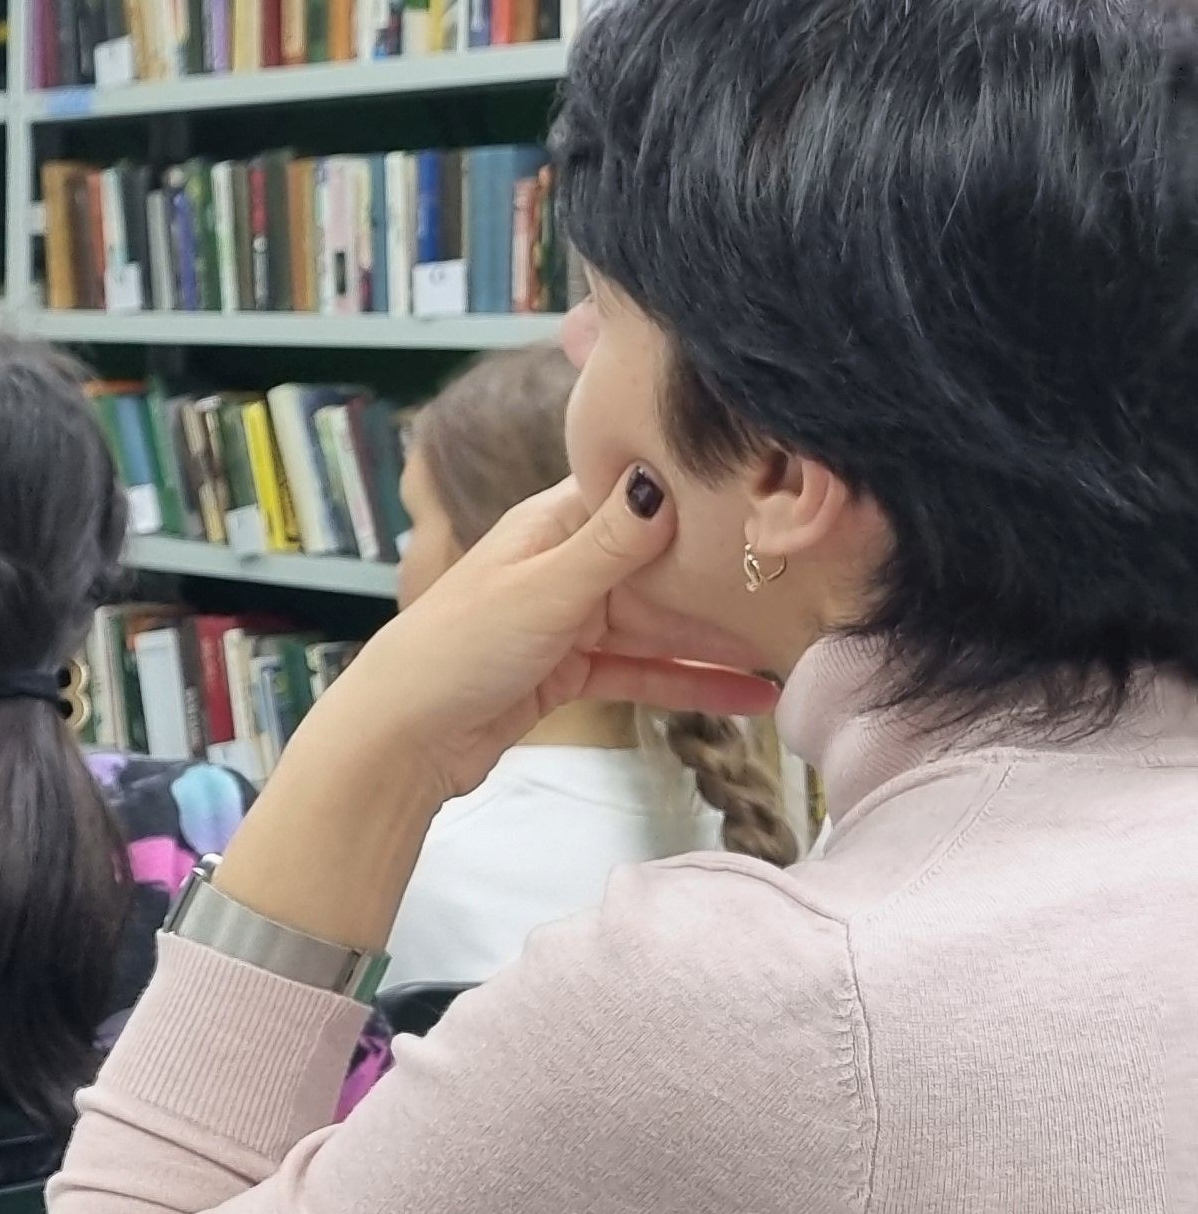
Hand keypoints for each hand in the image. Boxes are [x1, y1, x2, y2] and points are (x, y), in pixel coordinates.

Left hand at [312, 468, 784, 808]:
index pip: (640, 493)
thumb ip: (612, 542)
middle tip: (813, 589)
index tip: (778, 500)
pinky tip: (755, 698)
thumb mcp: (544, 588)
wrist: (400, 738)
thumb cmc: (458, 649)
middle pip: (663, 564)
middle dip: (729, 578)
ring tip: (801, 646)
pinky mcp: (570, 672)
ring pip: (662, 623)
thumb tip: (666, 476)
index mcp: (553, 524)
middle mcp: (566, 563)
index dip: (704, 495)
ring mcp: (569, 619)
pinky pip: (645, 672)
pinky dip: (692, 684)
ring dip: (723, 638)